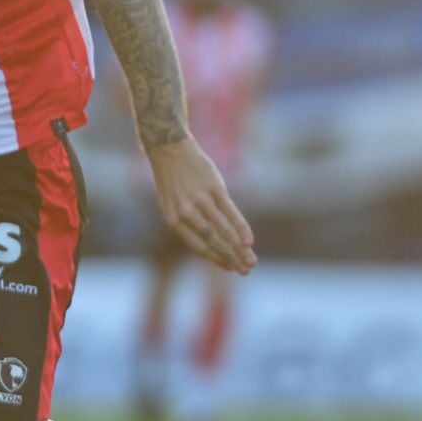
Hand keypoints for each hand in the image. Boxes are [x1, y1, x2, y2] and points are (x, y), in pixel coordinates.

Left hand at [147, 137, 256, 273]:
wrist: (169, 149)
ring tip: (252, 261)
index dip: (216, 258)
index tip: (230, 268)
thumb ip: (189, 223)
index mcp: (172, 219)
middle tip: (246, 271)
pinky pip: (230, 211)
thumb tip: (211, 243)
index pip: (197, 245)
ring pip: (223, 229)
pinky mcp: (213, 187)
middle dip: (231, 258)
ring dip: (240, 248)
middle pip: (212, 240)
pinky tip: (249, 241)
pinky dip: (241, 227)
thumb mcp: (172, 203)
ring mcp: (199, 199)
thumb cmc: (173, 180)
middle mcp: (185, 212)